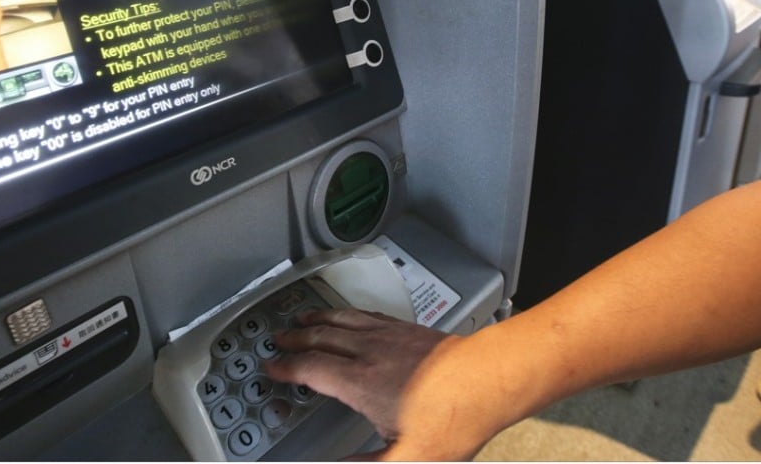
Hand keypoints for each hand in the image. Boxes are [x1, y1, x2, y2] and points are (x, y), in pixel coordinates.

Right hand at [265, 308, 491, 459]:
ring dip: (316, 319)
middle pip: (320, 337)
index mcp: (361, 383)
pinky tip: (347, 314)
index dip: (286, 368)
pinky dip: (346, 312)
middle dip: (294, 339)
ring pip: (341, 319)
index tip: (272, 368)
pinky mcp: (406, 329)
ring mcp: (389, 336)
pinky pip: (365, 314)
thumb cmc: (454, 418)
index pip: (311, 369)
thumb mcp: (407, 459)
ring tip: (301, 319)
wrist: (489, 379)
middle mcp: (370, 353)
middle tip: (277, 339)